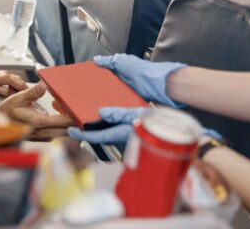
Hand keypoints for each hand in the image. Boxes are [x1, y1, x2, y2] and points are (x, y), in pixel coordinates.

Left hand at [0, 65, 26, 95]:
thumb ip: (4, 92)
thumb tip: (12, 95)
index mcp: (6, 77)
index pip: (20, 84)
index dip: (26, 91)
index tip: (30, 96)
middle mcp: (6, 74)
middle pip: (20, 81)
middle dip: (25, 88)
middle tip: (28, 96)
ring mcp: (4, 73)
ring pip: (16, 80)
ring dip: (20, 86)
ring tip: (21, 94)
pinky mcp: (1, 74)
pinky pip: (12, 79)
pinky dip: (15, 84)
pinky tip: (13, 88)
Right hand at [0, 82, 74, 139]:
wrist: (1, 125)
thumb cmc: (9, 112)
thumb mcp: (18, 98)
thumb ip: (33, 92)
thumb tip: (44, 85)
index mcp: (39, 122)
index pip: (64, 122)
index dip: (74, 115)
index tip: (78, 108)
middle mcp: (43, 132)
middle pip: (69, 131)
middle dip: (75, 120)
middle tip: (75, 107)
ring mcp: (44, 137)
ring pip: (66, 134)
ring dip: (69, 123)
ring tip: (65, 109)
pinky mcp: (44, 138)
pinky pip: (60, 134)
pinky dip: (63, 126)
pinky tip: (58, 113)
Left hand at [68, 107, 222, 149]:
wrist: (180, 136)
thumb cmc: (161, 126)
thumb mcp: (138, 115)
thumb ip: (119, 114)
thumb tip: (101, 112)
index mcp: (120, 135)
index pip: (94, 138)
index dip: (80, 136)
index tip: (69, 132)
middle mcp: (121, 138)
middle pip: (98, 134)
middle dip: (84, 127)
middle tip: (72, 116)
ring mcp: (127, 137)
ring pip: (106, 132)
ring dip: (95, 124)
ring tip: (85, 112)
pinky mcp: (133, 134)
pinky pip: (116, 129)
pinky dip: (107, 122)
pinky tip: (106, 113)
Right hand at [94, 54, 185, 107]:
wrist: (161, 85)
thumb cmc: (145, 72)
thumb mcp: (122, 61)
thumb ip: (109, 60)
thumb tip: (97, 59)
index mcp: (122, 69)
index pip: (106, 72)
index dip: (97, 75)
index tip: (87, 79)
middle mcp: (126, 80)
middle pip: (109, 85)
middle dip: (101, 89)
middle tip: (91, 92)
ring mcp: (130, 91)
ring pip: (114, 95)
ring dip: (108, 98)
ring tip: (98, 102)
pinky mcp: (133, 101)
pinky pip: (121, 103)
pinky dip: (116, 106)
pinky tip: (111, 108)